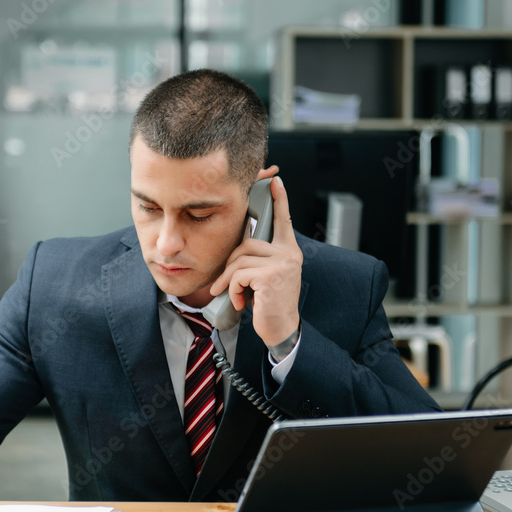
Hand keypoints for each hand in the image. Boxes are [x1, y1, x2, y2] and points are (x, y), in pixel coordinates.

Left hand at [209, 173, 302, 350]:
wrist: (281, 330)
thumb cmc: (269, 304)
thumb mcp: (266, 277)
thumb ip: (259, 260)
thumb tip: (238, 248)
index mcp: (288, 251)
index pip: (283, 221)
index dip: (279, 200)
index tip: (275, 181)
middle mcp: (289, 254)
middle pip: (247, 245)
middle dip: (230, 265)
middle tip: (223, 284)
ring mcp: (282, 264)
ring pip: (240, 260)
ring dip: (228, 281)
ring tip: (231, 295)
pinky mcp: (271, 276)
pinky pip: (239, 275)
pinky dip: (233, 290)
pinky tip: (240, 302)